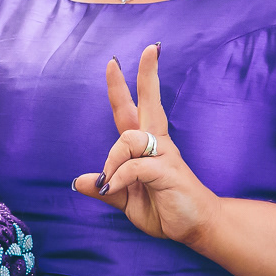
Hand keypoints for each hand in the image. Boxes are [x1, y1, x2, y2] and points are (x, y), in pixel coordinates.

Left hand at [71, 43, 221, 245]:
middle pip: (149, 103)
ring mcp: (165, 155)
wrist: (195, 227)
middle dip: (147, 75)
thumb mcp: (127, 199)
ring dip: (113, 160)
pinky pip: (134, 165)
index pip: (132, 110)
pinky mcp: (168, 171)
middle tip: (150, 48)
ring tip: (112, 182)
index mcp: (145, 147)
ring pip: (128, 139)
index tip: (116, 61)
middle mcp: (156, 144)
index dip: (122, 87)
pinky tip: (116, 188)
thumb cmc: (165, 208)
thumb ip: (106, 188)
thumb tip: (80, 182)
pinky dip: (119, 176)